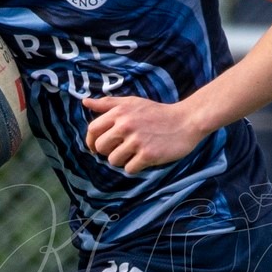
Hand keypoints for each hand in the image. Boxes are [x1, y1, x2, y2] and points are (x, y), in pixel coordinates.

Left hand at [82, 94, 201, 172]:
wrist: (186, 121)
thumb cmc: (157, 112)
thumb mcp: (132, 102)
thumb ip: (108, 103)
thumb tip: (84, 102)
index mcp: (120, 112)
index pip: (93, 129)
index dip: (91, 141)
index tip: (97, 147)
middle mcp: (126, 125)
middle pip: (101, 147)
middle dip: (107, 152)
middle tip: (119, 150)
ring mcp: (137, 141)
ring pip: (113, 160)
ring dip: (122, 160)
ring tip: (134, 153)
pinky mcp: (148, 154)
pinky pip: (129, 169)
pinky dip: (135, 167)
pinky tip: (144, 158)